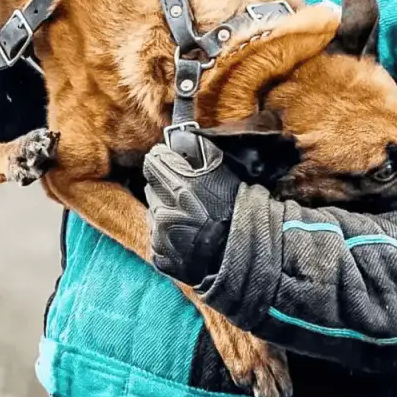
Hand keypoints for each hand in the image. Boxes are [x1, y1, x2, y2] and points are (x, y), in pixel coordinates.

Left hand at [143, 138, 241, 285]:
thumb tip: (180, 137)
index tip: (172, 161)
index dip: (164, 159)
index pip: (152, 162)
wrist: (244, 251)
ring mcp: (160, 237)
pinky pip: (157, 240)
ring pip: (153, 213)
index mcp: (176, 187)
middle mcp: (163, 212)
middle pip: (152, 188)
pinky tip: (188, 235)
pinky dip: (168, 236)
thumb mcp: (221, 168)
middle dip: (165, 186)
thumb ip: (198, 148)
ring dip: (166, 210)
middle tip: (187, 192)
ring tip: (190, 216)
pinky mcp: (162, 258)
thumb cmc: (235, 208)